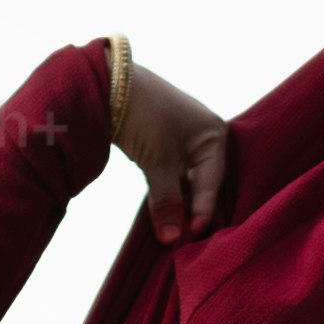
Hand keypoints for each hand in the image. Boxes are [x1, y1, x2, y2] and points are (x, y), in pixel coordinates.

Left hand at [112, 52, 233, 242]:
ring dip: (181, 206)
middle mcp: (205, 138)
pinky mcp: (165, 146)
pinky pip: (174, 177)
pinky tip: (166, 216)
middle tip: (189, 242)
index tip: (191, 235)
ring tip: (177, 234)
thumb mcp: (158, 160)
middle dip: (195, 212)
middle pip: (205, 185)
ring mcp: (185, 141)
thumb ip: (167, 200)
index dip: (203, 210)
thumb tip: (171, 238)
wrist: (109, 82)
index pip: (212, 182)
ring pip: (188, 183)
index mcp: (214, 135)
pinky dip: (170, 195)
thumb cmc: (144, 114)